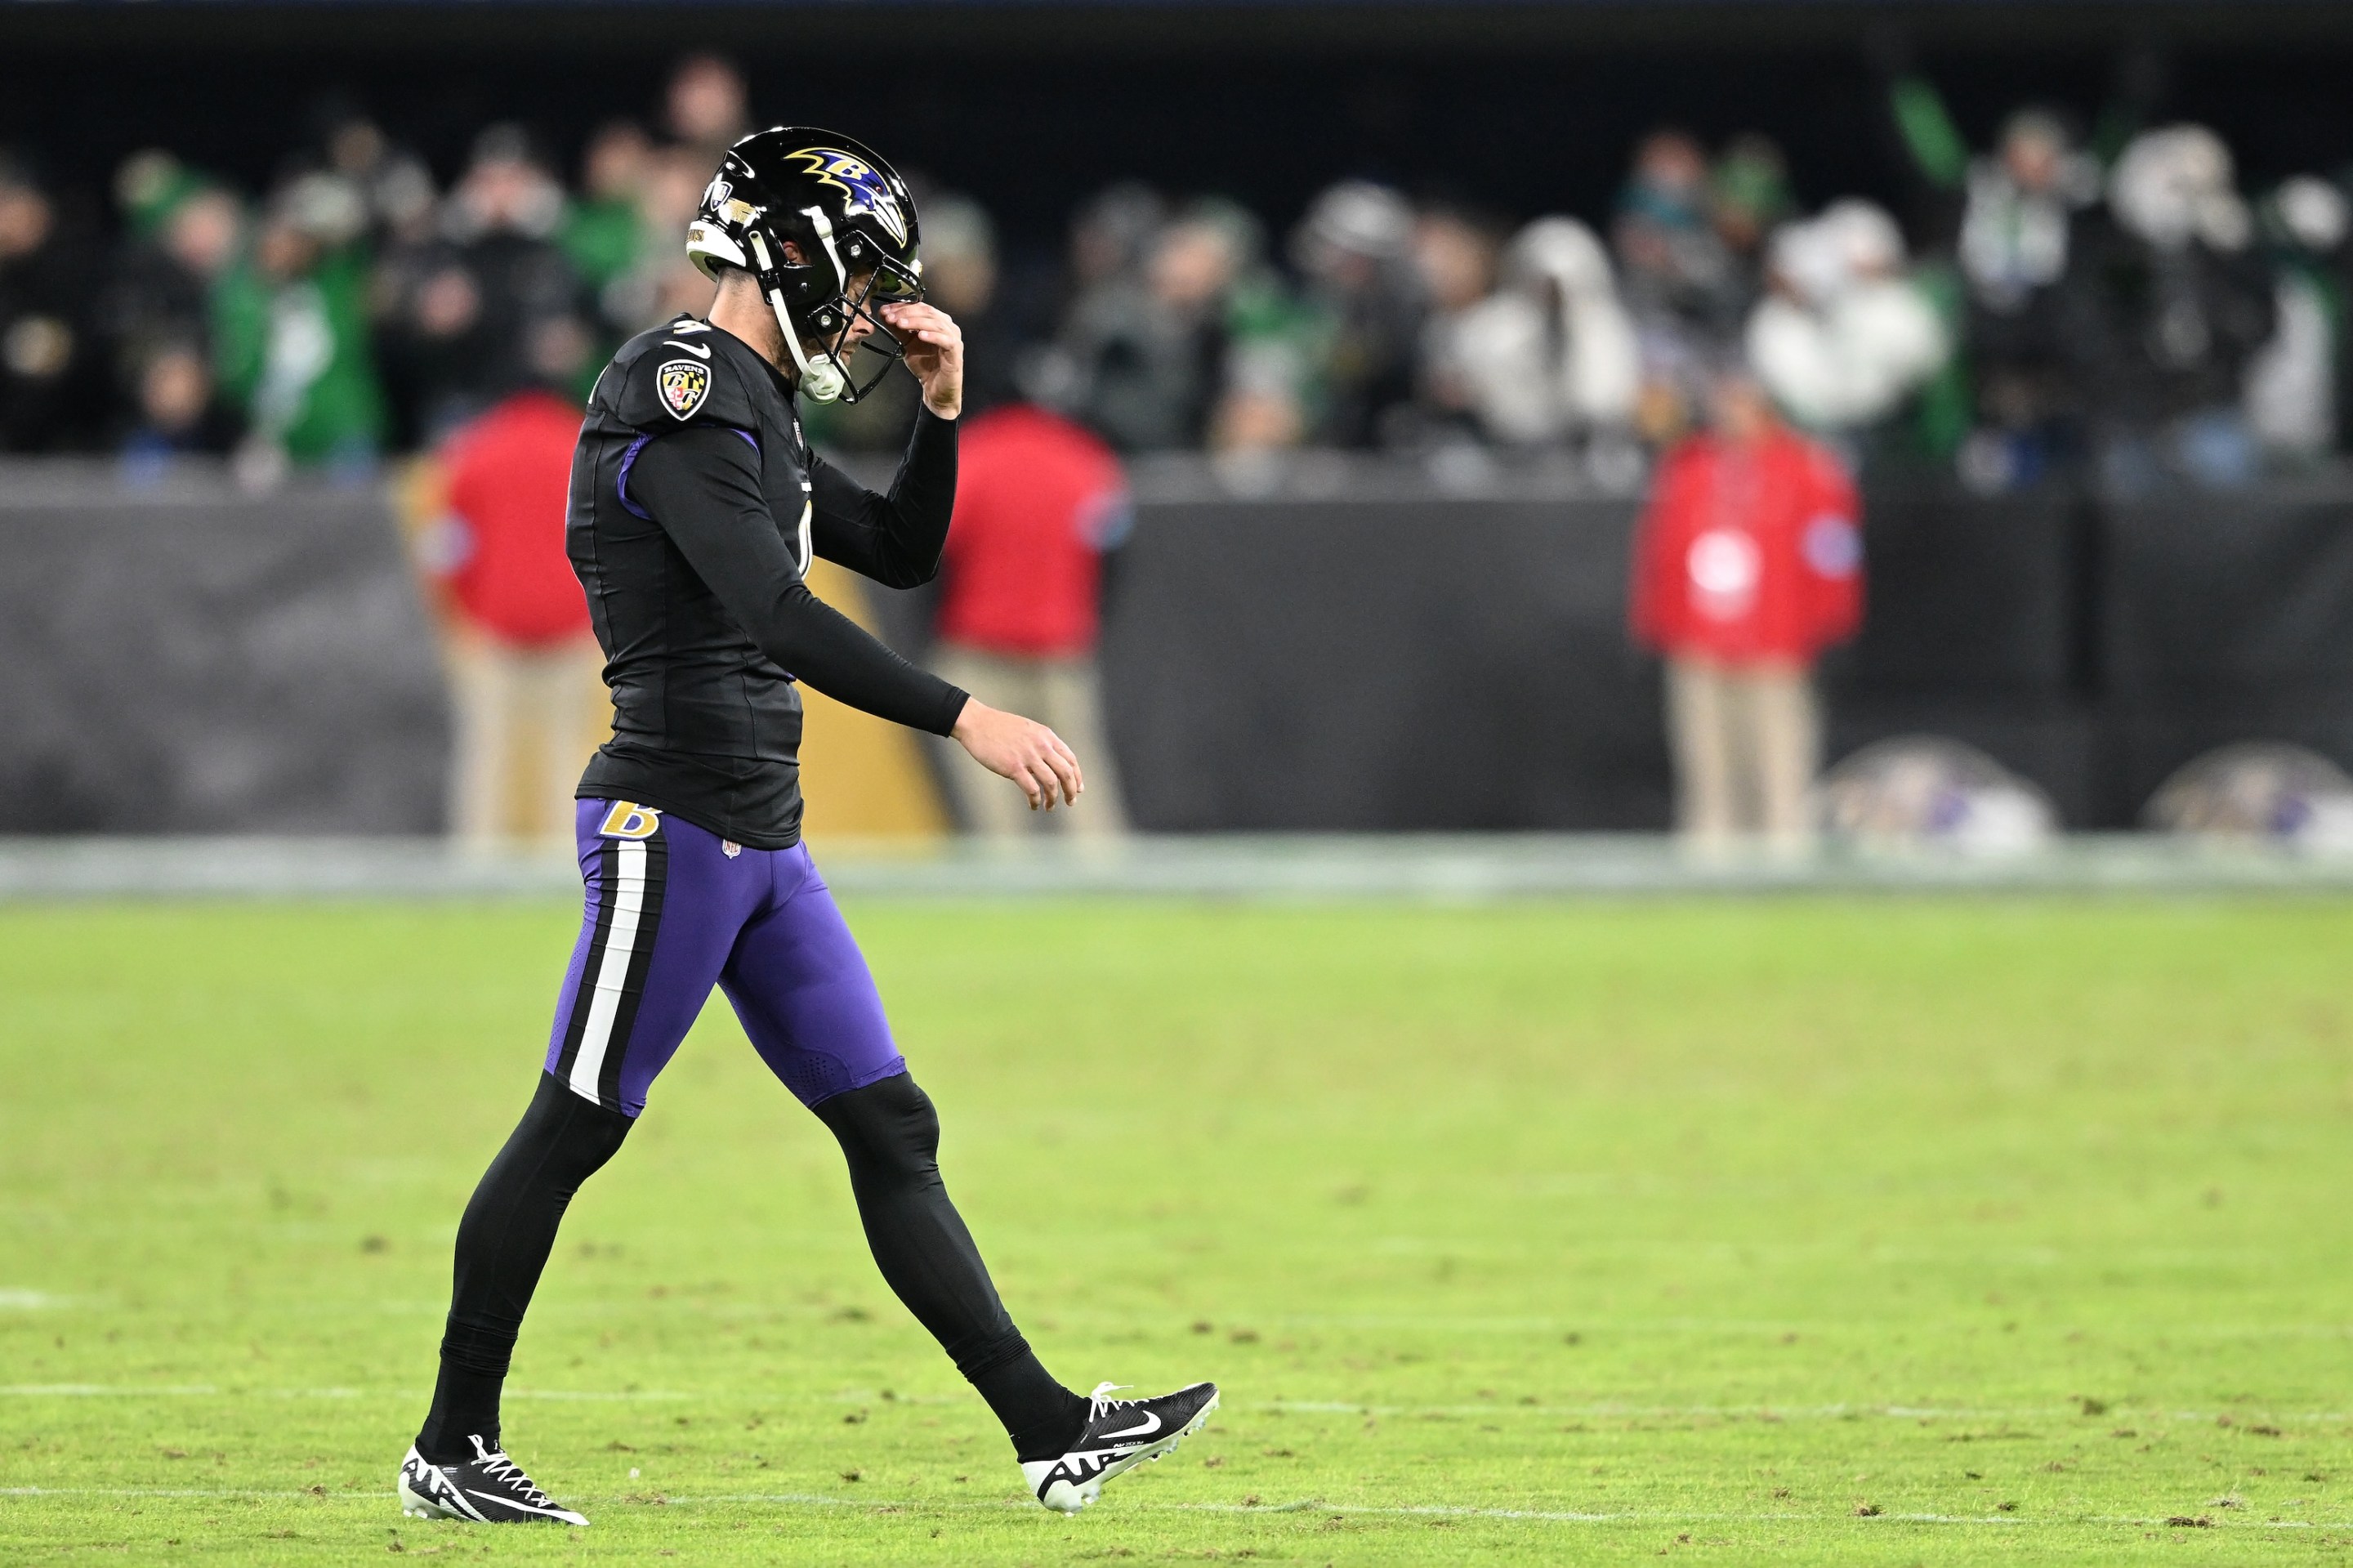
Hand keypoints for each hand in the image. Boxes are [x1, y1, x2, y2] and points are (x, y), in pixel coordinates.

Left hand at [879, 301, 963, 418]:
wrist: (936, 389)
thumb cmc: (926, 367)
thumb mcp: (907, 344)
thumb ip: (898, 329)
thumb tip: (884, 314)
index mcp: (937, 321)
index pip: (920, 307)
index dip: (902, 306)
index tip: (886, 310)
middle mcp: (947, 326)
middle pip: (928, 312)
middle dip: (907, 313)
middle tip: (891, 317)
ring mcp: (953, 338)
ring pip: (936, 323)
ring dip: (916, 322)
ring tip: (900, 324)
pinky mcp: (956, 351)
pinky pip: (945, 340)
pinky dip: (933, 336)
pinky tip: (920, 335)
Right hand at [951, 699, 1082, 810]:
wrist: (976, 723)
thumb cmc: (999, 727)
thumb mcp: (1028, 729)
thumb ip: (1042, 743)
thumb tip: (1052, 762)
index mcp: (1046, 736)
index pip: (1070, 759)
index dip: (1077, 776)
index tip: (1078, 788)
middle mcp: (1041, 746)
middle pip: (1066, 773)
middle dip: (1071, 791)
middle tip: (1071, 802)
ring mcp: (1028, 756)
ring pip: (1051, 783)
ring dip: (1053, 799)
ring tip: (1049, 807)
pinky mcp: (1013, 767)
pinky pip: (1032, 789)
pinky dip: (1035, 801)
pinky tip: (1033, 805)